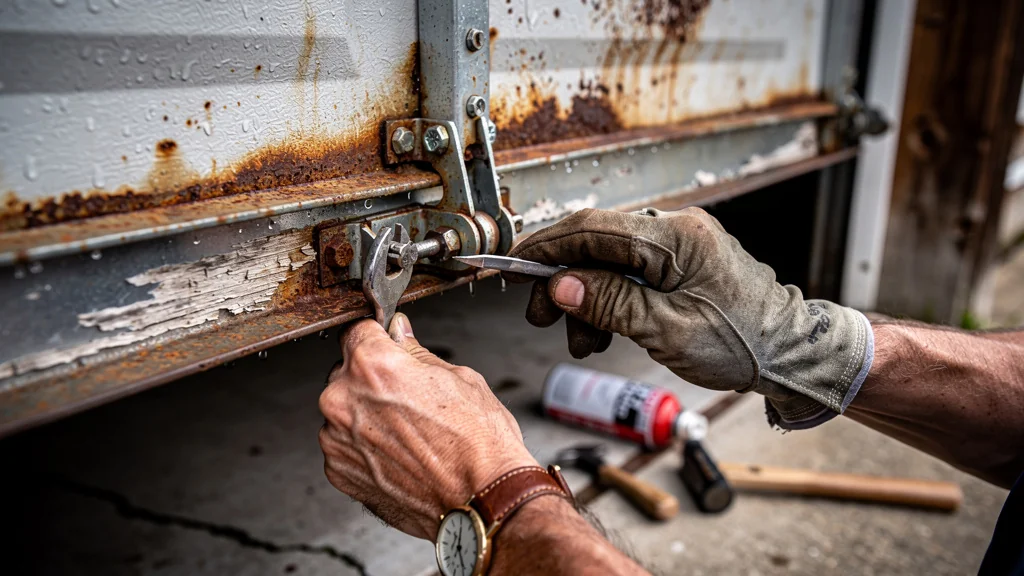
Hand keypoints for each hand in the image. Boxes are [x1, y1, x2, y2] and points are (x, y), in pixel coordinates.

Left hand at [318, 313, 537, 539]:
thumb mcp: (459, 378)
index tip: (388, 348)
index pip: (357, 331)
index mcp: (372, 365)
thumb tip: (399, 334)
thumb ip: (416, 352)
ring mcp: (336, 438)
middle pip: (346, 373)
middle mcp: (343, 399)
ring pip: (344, 412)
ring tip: (409, 434)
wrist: (482, 501)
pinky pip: (345, 446)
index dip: (378, 339)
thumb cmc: (478, 442)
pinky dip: (365, 448)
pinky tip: (400, 456)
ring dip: (366, 416)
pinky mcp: (338, 471)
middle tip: (409, 400)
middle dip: (371, 380)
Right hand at [506, 207, 872, 428]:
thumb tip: (560, 284)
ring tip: (581, 340)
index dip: (546, 245)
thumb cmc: (743, 343)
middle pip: (595, 242)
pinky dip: (609, 299)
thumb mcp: (666, 330)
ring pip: (608, 261)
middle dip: (563, 279)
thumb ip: (609, 303)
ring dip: (586, 298)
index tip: (514, 265)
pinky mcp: (681, 262)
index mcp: (674, 237)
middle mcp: (675, 229)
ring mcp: (679, 244)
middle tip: (540, 315)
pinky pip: (630, 271)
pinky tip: (603, 331)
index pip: (592, 228)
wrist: (791, 354)